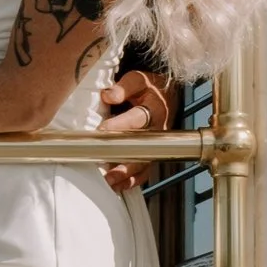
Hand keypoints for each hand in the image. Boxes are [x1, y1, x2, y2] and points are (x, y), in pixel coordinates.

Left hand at [98, 66, 170, 195]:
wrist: (164, 95)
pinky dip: (131, 181)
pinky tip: (117, 186)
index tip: (102, 129)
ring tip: (108, 180)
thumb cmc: (147, 88)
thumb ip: (124, 87)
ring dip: (126, 173)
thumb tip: (108, 95)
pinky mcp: (152, 154)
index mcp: (155, 108)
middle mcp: (158, 129)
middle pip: (142, 145)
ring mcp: (156, 145)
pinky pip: (144, 171)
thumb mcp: (137, 80)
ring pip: (144, 162)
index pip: (138, 118)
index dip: (121, 124)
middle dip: (123, 155)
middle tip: (102, 161)